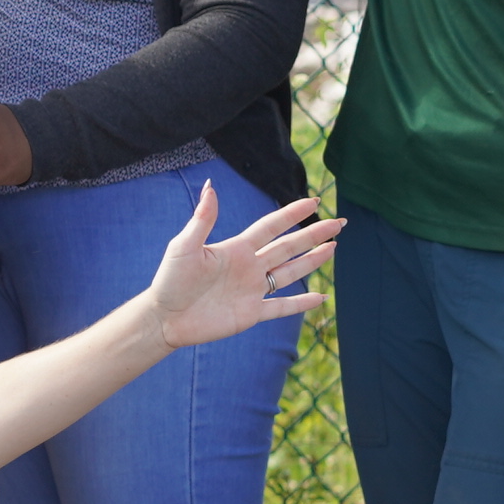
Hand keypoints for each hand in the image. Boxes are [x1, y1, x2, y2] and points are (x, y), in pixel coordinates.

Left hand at [141, 185, 338, 349]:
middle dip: (314, 234)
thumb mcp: (184, 246)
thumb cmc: (170, 280)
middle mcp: (249, 267)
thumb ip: (202, 219)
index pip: (271, 227)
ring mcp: (252, 290)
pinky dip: (302, 303)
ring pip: (290, 272)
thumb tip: (210, 186)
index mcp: (236, 249)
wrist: (164, 318)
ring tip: (334, 247)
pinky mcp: (251, 314)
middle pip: (289, 246)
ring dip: (313, 260)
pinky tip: (321, 297)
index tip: (313, 200)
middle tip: (339, 222)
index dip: (292, 214)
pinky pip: (282, 307)